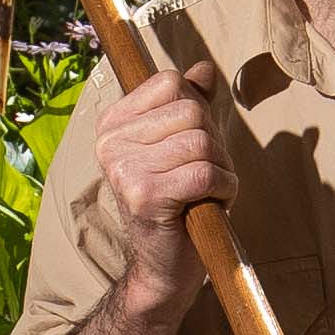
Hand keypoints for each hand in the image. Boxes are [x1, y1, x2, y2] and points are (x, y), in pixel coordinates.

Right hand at [94, 68, 232, 290]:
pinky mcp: (144, 196)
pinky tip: (212, 203)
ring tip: (205, 191)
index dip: (198, 112)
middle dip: (213, 143)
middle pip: (192, 110)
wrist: (166, 265)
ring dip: (221, 169)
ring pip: (202, 142)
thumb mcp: (184, 144)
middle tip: (202, 175)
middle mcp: (110, 142)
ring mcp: (123, 169)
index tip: (189, 147)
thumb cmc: (180, 200)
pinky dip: (225, 189)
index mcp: (113, 123)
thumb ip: (192, 103)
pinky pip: (206, 173)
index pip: (171, 82)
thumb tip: (204, 68)